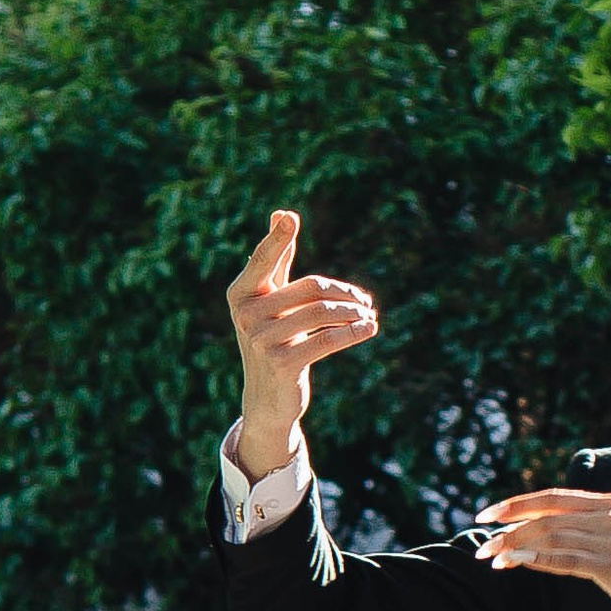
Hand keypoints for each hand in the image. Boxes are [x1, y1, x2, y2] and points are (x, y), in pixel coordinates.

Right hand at [224, 209, 377, 481]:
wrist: (267, 398)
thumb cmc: (272, 338)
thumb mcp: (270, 300)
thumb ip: (276, 259)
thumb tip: (281, 213)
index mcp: (240, 294)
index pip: (265, 260)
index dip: (278, 239)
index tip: (290, 218)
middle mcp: (246, 315)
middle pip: (310, 288)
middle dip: (344, 293)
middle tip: (364, 301)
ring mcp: (262, 340)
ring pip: (322, 313)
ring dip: (353, 313)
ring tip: (369, 315)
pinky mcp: (282, 363)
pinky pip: (327, 339)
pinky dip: (353, 332)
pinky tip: (370, 328)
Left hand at [474, 489, 610, 610]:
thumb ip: (588, 535)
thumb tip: (545, 540)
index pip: (555, 497)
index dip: (518, 503)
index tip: (489, 513)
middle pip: (547, 513)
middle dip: (508, 524)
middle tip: (480, 534)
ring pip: (550, 535)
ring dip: (513, 545)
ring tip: (488, 556)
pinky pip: (564, 559)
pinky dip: (533, 559)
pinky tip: (511, 563)